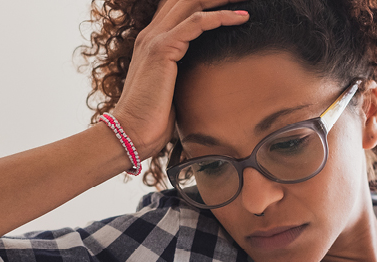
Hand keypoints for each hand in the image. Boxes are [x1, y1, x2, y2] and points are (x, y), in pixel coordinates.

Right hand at [111, 0, 249, 159]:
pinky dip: (221, 16)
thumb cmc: (153, 119)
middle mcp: (151, 34)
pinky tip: (242, 17)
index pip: (179, 8)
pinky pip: (197, 22)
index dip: (204, 3)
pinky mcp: (162, 49)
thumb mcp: (172, 89)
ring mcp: (154, 39)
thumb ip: (184, 74)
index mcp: (153, 41)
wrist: (131, 132)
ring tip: (245, 0)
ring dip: (221, 0)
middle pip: (186, 0)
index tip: (232, 4)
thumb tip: (208, 77)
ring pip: (191, 3)